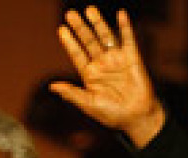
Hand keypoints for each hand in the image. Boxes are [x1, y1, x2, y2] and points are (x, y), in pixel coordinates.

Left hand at [49, 7, 164, 147]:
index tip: (61, 29)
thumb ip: (71, 93)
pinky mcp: (132, 58)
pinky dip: (125, 27)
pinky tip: (120, 14)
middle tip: (70, 14)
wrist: (135, 118)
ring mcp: (116, 60)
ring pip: (105, 37)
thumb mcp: (88, 104)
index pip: (77, 54)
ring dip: (98, 23)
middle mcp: (101, 64)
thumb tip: (52, 86)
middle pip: (89, 42)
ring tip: (89, 10)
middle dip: (80, 28)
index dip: (69, 42)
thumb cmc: (111, 114)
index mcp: (89, 75)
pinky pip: (128, 39)